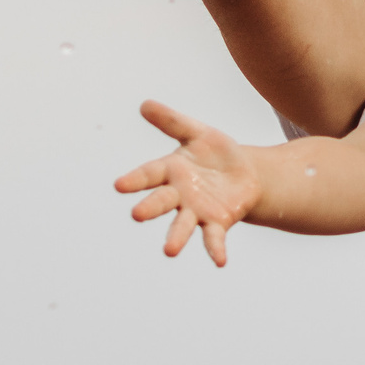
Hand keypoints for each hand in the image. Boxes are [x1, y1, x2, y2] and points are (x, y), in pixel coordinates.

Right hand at [113, 100, 263, 266]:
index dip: (135, 180)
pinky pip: (214, 238)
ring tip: (169, 251)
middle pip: (161, 201)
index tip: (119, 185)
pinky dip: (215, 250)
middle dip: (150, 207)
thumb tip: (144, 104)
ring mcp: (196, 211)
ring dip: (176, 238)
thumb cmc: (215, 153)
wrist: (245, 174)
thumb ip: (172, 122)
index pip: (149, 174)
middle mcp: (178, 195)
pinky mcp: (217, 222)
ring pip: (183, 225)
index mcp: (170, 171)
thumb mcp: (197, 132)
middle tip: (137, 214)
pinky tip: (221, 261)